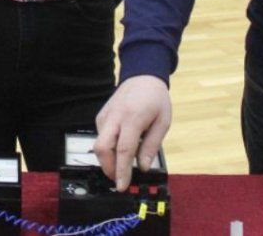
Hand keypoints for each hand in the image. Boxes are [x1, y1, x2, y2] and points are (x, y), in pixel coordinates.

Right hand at [93, 75, 171, 190]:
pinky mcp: (100, 115)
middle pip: (102, 148)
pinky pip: (100, 136)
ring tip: (123, 162)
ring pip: (99, 144)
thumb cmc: (156, 99)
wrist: (142, 76)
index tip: (122, 186)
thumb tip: (143, 167)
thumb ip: (151, 145)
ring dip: (108, 158)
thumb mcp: (162, 122)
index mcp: (133, 118)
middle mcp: (115, 117)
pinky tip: (120, 145)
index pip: (124, 150)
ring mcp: (105, 115)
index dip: (122, 171)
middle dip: (108, 168)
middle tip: (119, 178)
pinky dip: (108, 147)